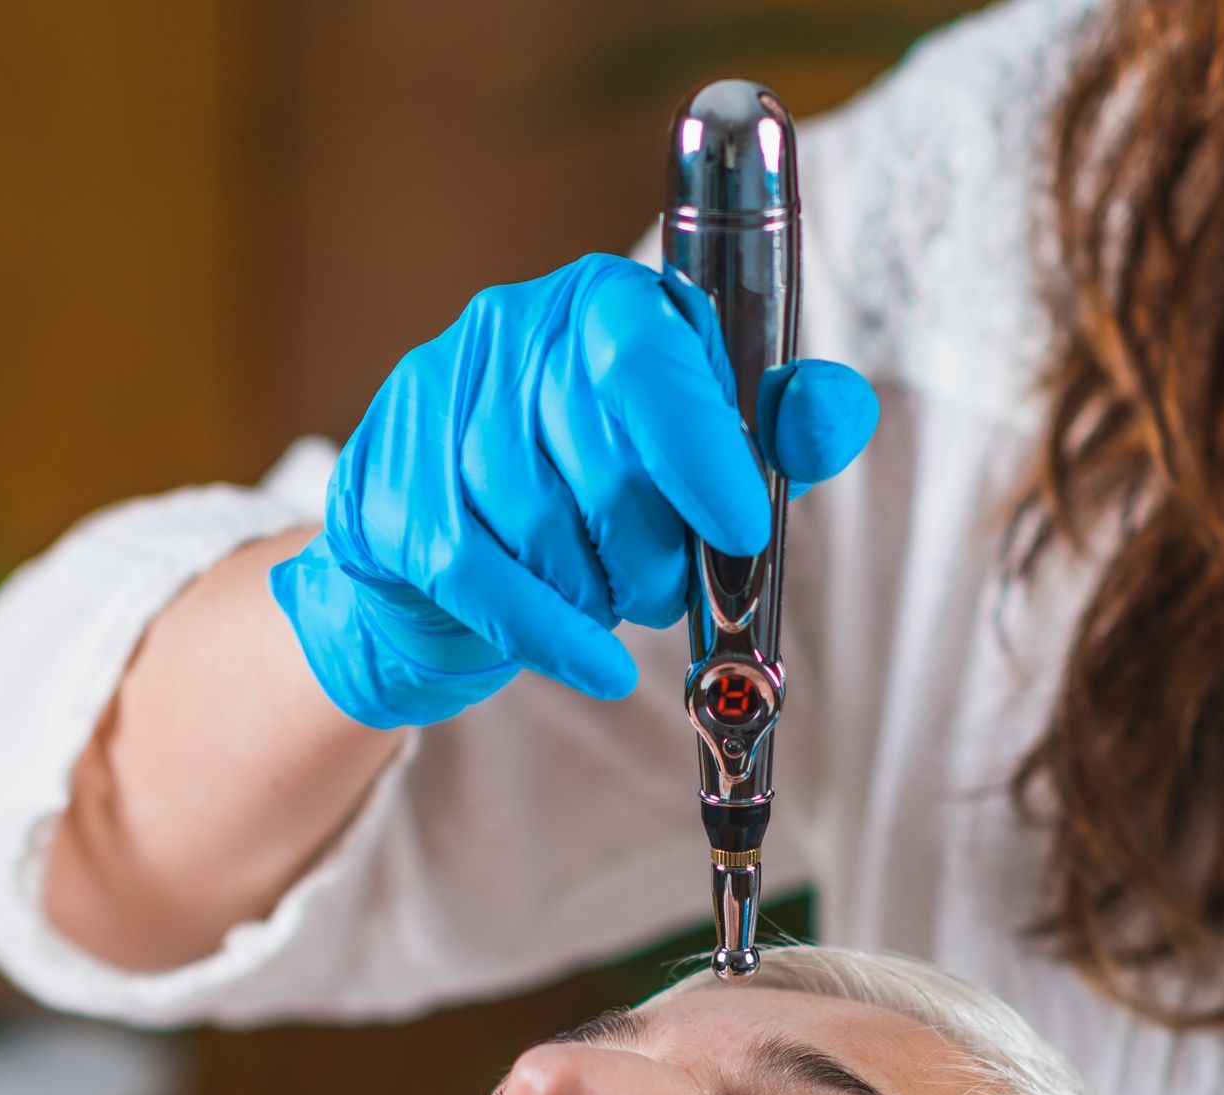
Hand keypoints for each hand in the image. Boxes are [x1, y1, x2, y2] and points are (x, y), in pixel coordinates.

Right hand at [270, 253, 878, 729]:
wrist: (444, 569)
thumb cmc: (591, 502)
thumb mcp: (702, 462)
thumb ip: (774, 437)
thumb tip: (839, 411)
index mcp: (602, 304)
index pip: (645, 359)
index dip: (700, 450)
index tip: (741, 526)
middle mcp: (509, 330)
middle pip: (601, 462)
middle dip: (653, 550)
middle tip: (665, 583)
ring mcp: (432, 404)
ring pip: (542, 524)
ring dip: (597, 590)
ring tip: (607, 594)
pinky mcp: (384, 490)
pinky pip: (481, 577)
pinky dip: (552, 634)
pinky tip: (595, 662)